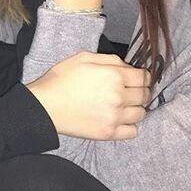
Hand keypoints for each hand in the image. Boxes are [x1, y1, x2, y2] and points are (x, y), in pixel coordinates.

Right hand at [27, 51, 150, 139]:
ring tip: (124, 105)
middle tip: (131, 91)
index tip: (138, 78)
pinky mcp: (108, 133)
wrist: (45, 105)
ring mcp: (114, 116)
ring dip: (136, 108)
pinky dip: (130, 126)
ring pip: (141, 114)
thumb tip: (127, 66)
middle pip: (145, 95)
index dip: (143, 76)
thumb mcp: (84, 57)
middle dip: (141, 91)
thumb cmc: (61, 79)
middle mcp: (118, 96)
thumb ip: (110, 59)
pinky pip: (133, 131)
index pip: (144, 77)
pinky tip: (120, 119)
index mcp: (114, 75)